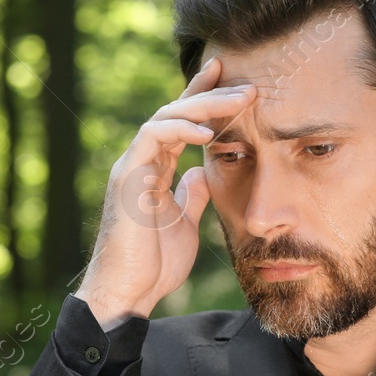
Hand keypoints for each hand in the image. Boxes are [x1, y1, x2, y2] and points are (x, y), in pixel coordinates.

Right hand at [75, 57, 257, 327]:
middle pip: (176, 112)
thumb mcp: (186, 223)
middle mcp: (142, 162)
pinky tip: (208, 132)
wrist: (130, 292)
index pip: (182, 124)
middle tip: (248, 86)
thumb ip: (192, 195)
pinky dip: (181, 130)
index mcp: (155, 170)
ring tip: (238, 101)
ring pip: (166, 117)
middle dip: (211, 94)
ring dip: (203, 106)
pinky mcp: (128, 177)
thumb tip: (202, 173)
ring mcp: (132, 166)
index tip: (235, 83)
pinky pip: (153, 137)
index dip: (205, 100)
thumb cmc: (154, 264)